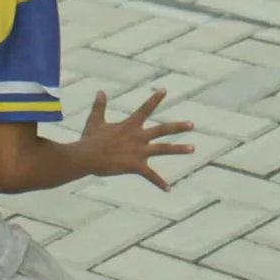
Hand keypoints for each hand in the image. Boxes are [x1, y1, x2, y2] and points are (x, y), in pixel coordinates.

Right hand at [75, 89, 194, 190]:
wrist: (87, 157)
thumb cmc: (90, 139)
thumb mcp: (95, 121)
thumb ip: (100, 106)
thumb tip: (100, 91)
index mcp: (130, 125)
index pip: (145, 109)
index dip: (155, 99)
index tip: (165, 90)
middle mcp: (138, 136)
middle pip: (162, 130)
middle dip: (178, 127)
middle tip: (192, 125)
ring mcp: (139, 151)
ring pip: (163, 149)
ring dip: (179, 149)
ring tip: (192, 148)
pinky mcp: (135, 166)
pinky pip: (150, 176)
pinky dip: (159, 183)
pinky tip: (169, 189)